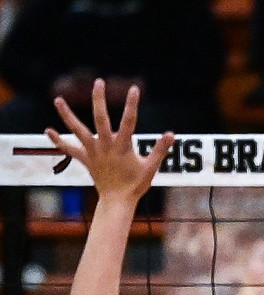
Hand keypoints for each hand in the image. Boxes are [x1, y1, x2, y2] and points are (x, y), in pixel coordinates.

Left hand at [46, 79, 173, 203]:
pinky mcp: (85, 159)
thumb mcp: (151, 167)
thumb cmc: (136, 184)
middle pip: (100, 118)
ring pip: (78, 130)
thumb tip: (171, 134)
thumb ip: (160, 150)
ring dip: (67, 115)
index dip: (132, 105)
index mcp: (123, 146)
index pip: (129, 121)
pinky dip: (59, 141)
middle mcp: (105, 146)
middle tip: (98, 82)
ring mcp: (93, 152)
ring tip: (58, 100)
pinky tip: (49, 131)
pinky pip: (70, 149)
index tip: (134, 89)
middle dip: (99, 100)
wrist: (117, 200)